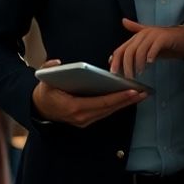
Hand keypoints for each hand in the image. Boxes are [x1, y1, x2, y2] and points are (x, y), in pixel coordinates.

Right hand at [32, 59, 146, 127]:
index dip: (118, 97)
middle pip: (109, 108)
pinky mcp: (87, 119)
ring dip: (126, 103)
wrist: (39, 108)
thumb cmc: (45, 92)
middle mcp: (82, 117)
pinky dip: (118, 105)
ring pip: (109, 111)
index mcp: (73, 107)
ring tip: (141, 94)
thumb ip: (49, 69)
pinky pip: (106, 112)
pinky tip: (129, 97)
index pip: (101, 102)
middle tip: (144, 92)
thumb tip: (57, 62)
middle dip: (128, 100)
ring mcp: (85, 121)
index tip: (132, 91)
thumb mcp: (44, 79)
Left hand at [109, 18, 183, 78]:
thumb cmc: (167, 42)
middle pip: (129, 50)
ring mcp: (154, 34)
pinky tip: (150, 63)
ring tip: (140, 72)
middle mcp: (144, 34)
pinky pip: (154, 47)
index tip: (114, 74)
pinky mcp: (164, 37)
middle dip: (126, 66)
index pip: (121, 48)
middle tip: (128, 78)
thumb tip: (120, 32)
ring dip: (138, 63)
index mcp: (138, 36)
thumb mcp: (148, 44)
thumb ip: (134, 44)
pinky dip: (151, 55)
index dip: (116, 61)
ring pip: (140, 50)